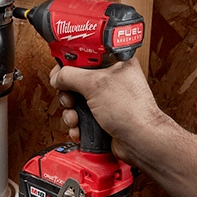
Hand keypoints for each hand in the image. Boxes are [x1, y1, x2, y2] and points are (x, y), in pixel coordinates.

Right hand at [49, 56, 163, 165]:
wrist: (140, 141)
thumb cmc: (131, 110)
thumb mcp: (95, 84)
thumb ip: (70, 75)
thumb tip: (57, 76)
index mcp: (114, 62)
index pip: (84, 55)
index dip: (69, 63)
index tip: (60, 72)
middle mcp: (110, 79)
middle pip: (75, 79)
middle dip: (67, 93)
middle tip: (70, 98)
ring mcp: (105, 99)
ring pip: (75, 100)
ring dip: (70, 111)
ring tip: (75, 118)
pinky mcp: (101, 116)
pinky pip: (80, 116)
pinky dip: (77, 124)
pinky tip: (80, 129)